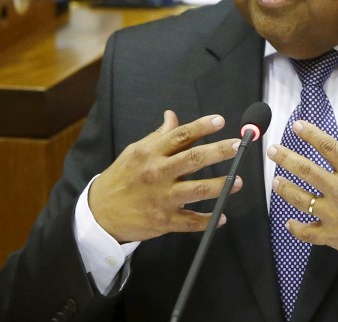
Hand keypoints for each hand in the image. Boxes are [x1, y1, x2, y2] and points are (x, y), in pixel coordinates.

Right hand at [88, 111, 241, 242]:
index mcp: (150, 153)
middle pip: (193, 159)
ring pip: (197, 190)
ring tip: (238, 181)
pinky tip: (222, 216)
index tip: (220, 121)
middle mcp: (157, 173)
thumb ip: (158, 136)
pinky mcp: (164, 221)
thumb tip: (172, 115)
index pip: (180, 136)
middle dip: (218, 151)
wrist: (100, 213)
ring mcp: (161, 198)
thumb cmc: (122, 178)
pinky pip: (191, 222)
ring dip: (221, 185)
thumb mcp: (136, 152)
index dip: (201, 127)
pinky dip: (208, 220)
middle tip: (237, 146)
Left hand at [267, 121, 337, 271]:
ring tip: (275, 182)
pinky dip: (295, 228)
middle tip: (272, 150)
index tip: (297, 126)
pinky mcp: (332, 235)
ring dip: (285, 189)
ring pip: (300, 199)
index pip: (329, 148)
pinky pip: (307, 232)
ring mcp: (333, 215)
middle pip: (306, 170)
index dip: (311, 134)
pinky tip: (289, 222)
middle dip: (286, 158)